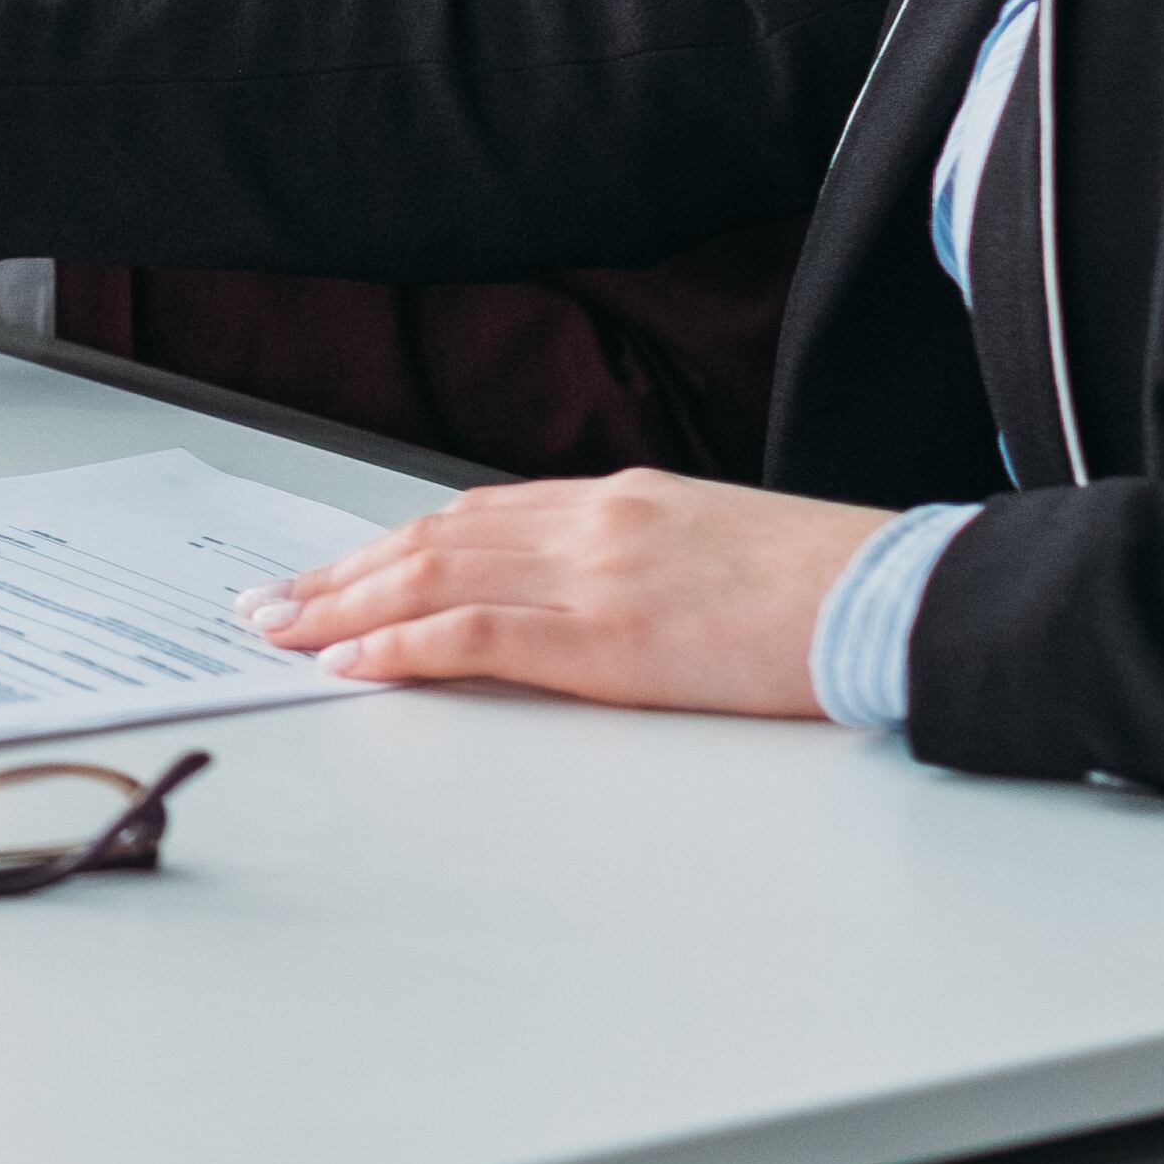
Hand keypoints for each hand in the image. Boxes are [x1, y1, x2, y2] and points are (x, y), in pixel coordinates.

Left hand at [242, 473, 886, 716]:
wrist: (895, 595)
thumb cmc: (826, 585)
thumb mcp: (715, 548)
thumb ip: (638, 558)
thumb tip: (584, 594)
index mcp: (616, 500)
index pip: (471, 516)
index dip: (390, 544)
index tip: (336, 570)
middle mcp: (588, 522)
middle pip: (431, 541)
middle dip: (341, 575)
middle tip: (269, 604)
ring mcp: (593, 575)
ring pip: (433, 579)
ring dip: (345, 608)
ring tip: (282, 633)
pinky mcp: (608, 638)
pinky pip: (478, 636)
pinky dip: (403, 646)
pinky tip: (352, 663)